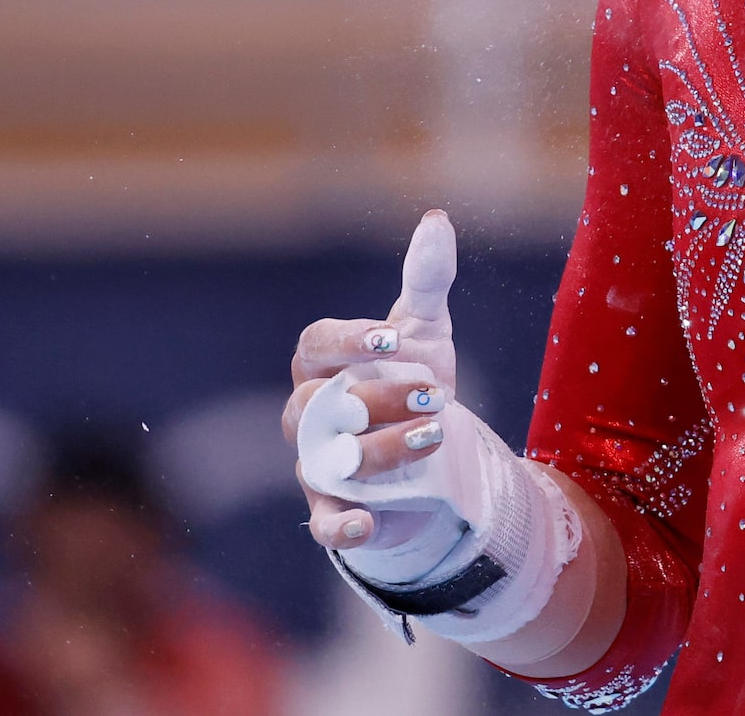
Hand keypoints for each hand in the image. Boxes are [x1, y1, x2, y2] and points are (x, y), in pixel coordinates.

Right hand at [284, 208, 457, 555]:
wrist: (431, 454)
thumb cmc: (413, 379)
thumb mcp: (425, 330)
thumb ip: (426, 278)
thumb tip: (436, 218)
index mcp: (324, 362)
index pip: (315, 343)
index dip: (348, 340)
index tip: (391, 339)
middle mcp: (309, 412)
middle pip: (318, 404)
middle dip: (377, 399)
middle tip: (435, 395)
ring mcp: (316, 463)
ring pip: (326, 458)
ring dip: (380, 450)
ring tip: (434, 436)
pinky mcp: (334, 508)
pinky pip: (323, 522)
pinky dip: (341, 526)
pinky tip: (367, 523)